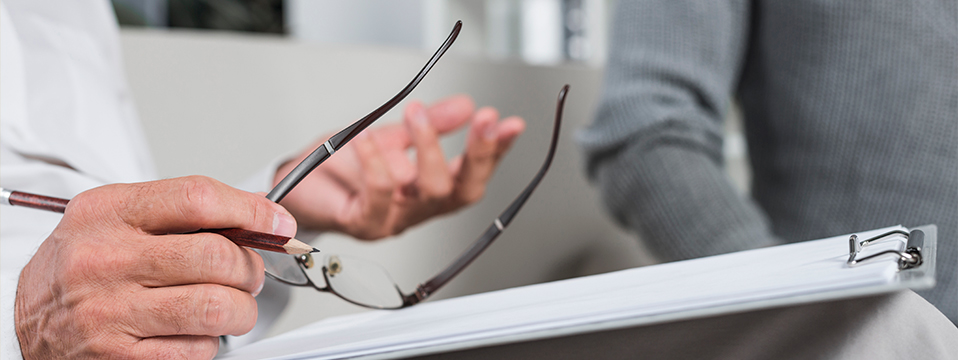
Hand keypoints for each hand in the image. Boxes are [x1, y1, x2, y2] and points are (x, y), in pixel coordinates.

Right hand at [15, 176, 296, 358]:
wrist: (26, 319)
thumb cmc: (83, 265)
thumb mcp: (117, 219)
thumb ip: (181, 213)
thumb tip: (260, 219)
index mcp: (108, 213)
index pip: (198, 199)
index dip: (252, 211)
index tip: (278, 225)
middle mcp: (106, 259)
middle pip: (217, 257)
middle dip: (251, 269)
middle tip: (250, 274)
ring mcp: (109, 311)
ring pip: (216, 307)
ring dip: (241, 310)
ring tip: (232, 306)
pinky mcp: (118, 356)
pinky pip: (197, 349)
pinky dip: (211, 343)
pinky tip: (195, 332)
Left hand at [276, 95, 524, 238]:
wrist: (296, 185)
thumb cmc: (341, 167)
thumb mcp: (393, 134)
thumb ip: (430, 123)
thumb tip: (465, 106)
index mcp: (429, 189)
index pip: (474, 173)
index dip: (496, 150)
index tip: (510, 125)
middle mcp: (417, 208)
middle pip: (464, 191)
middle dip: (479, 154)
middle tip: (485, 121)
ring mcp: (394, 219)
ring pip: (430, 193)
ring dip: (430, 149)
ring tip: (418, 115)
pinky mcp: (364, 223)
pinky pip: (380, 195)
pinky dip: (378, 163)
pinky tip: (371, 139)